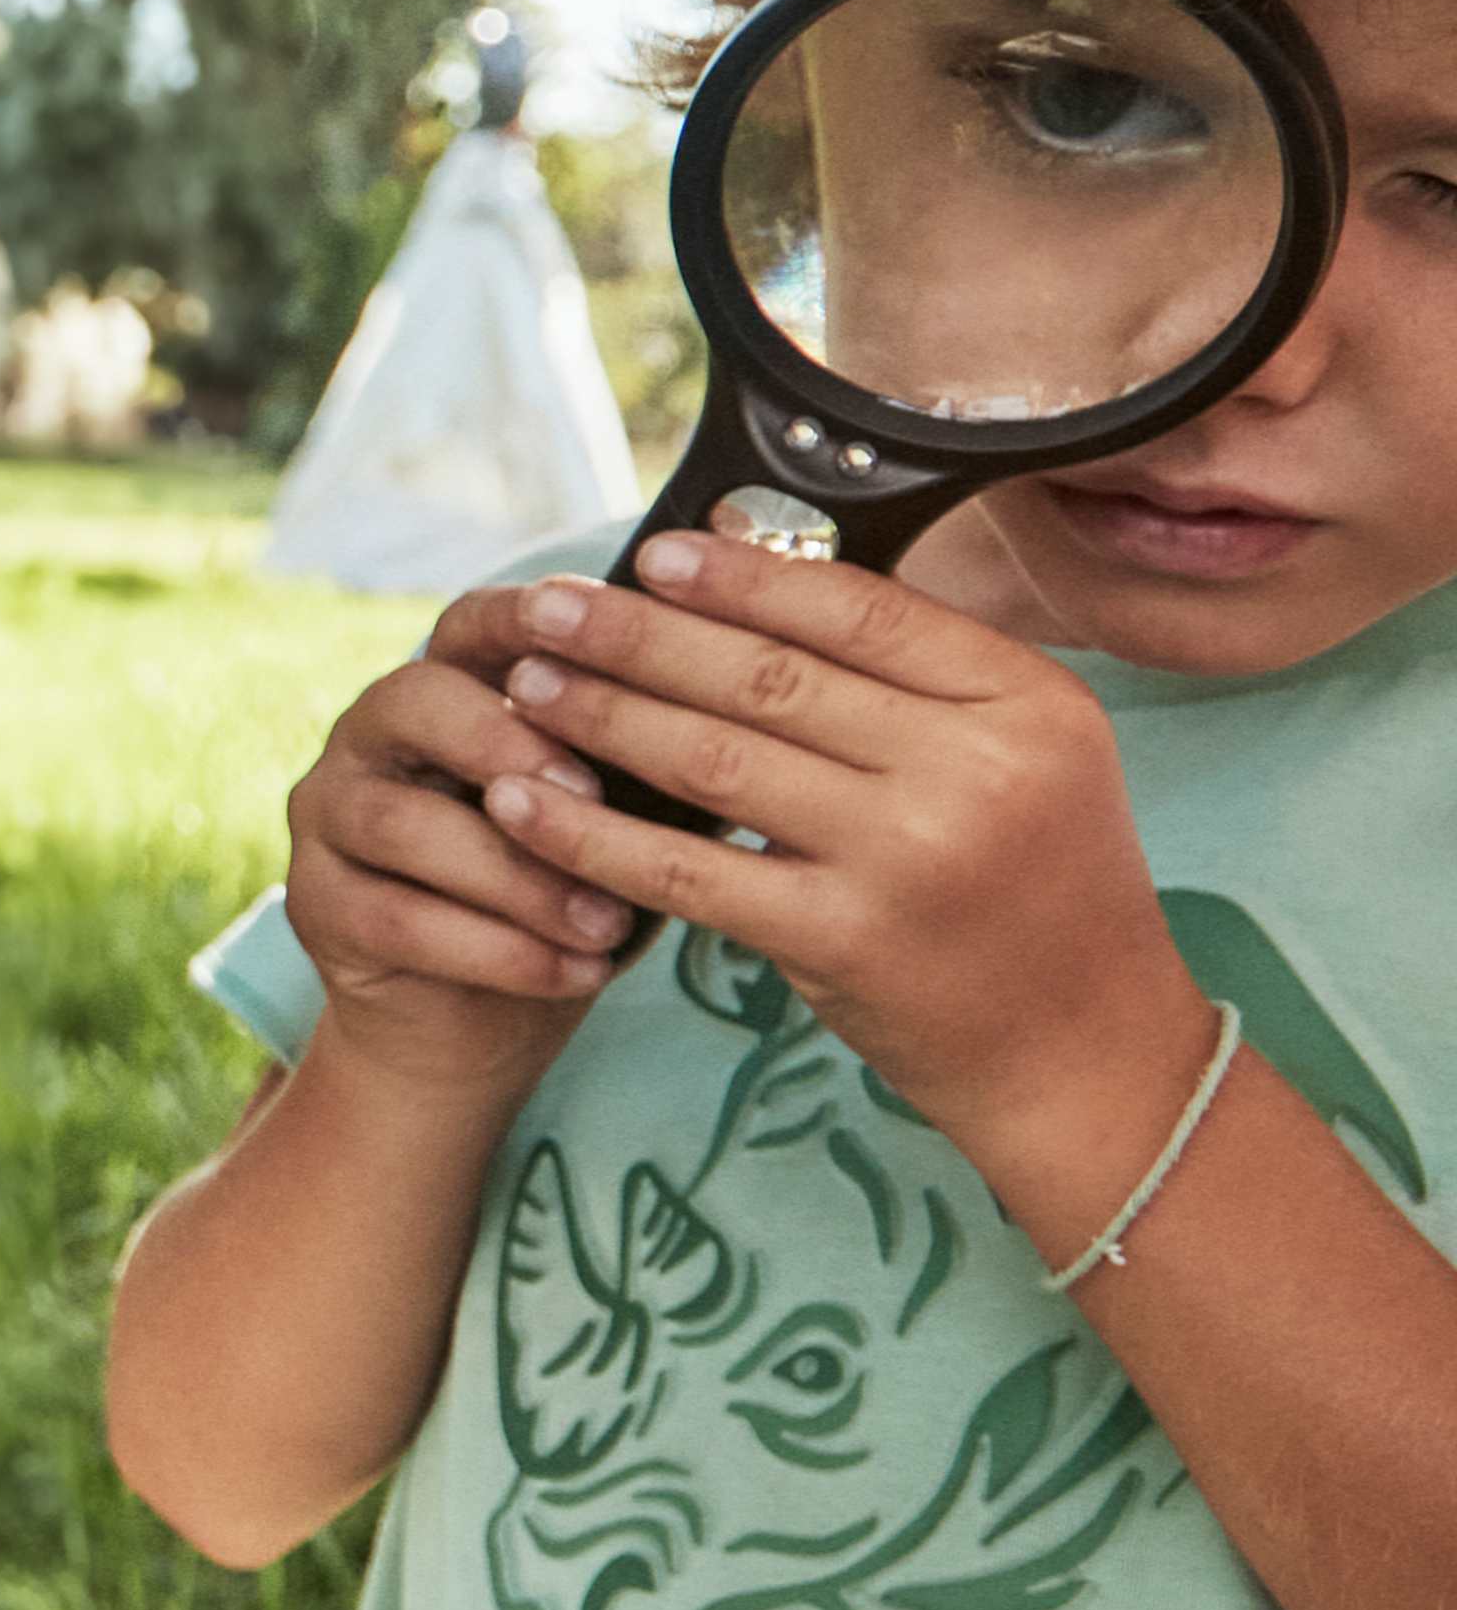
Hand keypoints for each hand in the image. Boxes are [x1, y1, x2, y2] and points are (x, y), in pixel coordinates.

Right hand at [283, 583, 635, 1106]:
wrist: (478, 1031)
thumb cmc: (565, 895)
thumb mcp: (619, 816)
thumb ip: (652, 752)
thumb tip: (766, 697)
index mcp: (446, 687)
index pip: (470, 623)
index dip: (522, 618)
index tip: (591, 630)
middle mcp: (371, 736)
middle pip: (416, 699)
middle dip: (509, 742)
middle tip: (593, 794)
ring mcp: (329, 817)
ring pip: (407, 824)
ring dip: (518, 875)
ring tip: (608, 922)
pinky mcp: (317, 906)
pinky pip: (396, 918)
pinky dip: (497, 949)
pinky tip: (572, 972)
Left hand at [477, 534, 1212, 1176]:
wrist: (1083, 1058)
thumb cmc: (1042, 896)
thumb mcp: (1032, 759)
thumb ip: (926, 684)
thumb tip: (770, 586)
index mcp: (1026, 702)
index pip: (860, 609)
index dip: (744, 575)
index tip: (656, 551)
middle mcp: (971, 770)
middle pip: (770, 677)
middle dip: (640, 635)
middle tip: (548, 607)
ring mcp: (904, 860)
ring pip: (716, 761)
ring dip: (605, 716)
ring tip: (526, 686)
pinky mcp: (840, 944)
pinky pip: (688, 874)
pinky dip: (596, 835)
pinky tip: (528, 804)